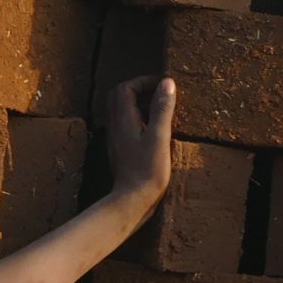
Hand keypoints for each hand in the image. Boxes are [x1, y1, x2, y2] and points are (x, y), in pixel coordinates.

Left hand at [103, 76, 177, 199]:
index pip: (125, 88)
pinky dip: (139, 119)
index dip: (143, 81)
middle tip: (160, 93)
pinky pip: (126, 125)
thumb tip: (167, 83)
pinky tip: (156, 129)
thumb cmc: (147, 171)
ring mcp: (117, 139)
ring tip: (161, 110)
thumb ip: (162, 109)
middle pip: (119, 96)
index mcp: (124, 120)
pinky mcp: (121, 150)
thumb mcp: (160, 137)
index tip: (163, 85)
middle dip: (138, 89)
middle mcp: (116, 127)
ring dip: (139, 104)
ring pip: (121, 111)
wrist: (132, 201)